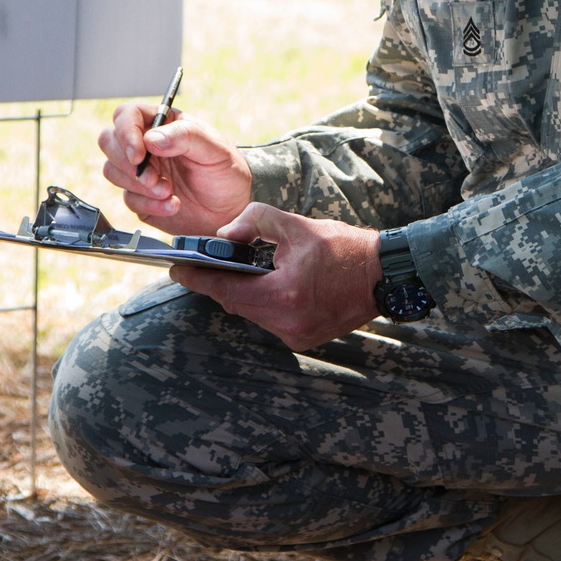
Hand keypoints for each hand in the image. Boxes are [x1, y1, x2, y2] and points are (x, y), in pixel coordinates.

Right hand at [99, 102, 251, 235]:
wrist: (230, 211)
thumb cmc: (226, 173)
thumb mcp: (216, 150)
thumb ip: (186, 137)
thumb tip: (152, 138)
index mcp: (163, 124)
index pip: (127, 115)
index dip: (126, 132)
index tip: (139, 154)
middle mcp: (147, 145)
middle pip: (109, 141)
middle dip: (128, 163)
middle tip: (155, 178)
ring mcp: (141, 171)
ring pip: (112, 171)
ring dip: (139, 186)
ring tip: (169, 191)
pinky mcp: (140, 197)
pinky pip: (128, 199)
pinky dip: (149, 205)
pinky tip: (172, 205)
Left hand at [169, 203, 381, 349]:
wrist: (383, 274)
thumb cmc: (343, 247)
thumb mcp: (297, 225)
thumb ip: (256, 221)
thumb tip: (225, 234)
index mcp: (284, 294)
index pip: (226, 290)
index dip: (198, 279)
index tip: (177, 270)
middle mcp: (288, 322)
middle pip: (237, 304)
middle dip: (219, 284)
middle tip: (203, 265)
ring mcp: (297, 335)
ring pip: (253, 314)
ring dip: (243, 294)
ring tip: (237, 271)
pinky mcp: (306, 339)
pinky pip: (271, 321)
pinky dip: (263, 304)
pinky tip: (266, 285)